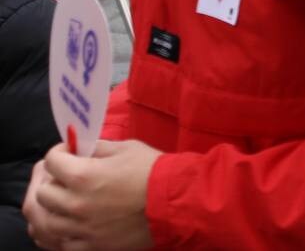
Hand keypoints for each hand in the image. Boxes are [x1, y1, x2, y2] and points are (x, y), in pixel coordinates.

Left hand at [25, 140, 159, 250]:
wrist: (176, 203)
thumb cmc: (154, 172)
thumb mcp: (127, 149)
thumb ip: (99, 148)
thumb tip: (82, 149)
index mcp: (83, 175)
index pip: (51, 161)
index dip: (59, 152)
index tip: (68, 152)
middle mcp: (75, 203)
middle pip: (42, 193)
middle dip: (52, 180)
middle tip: (64, 177)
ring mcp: (81, 228)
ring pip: (45, 222)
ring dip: (50, 209)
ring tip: (60, 203)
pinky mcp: (90, 246)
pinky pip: (59, 243)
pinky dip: (58, 234)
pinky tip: (66, 225)